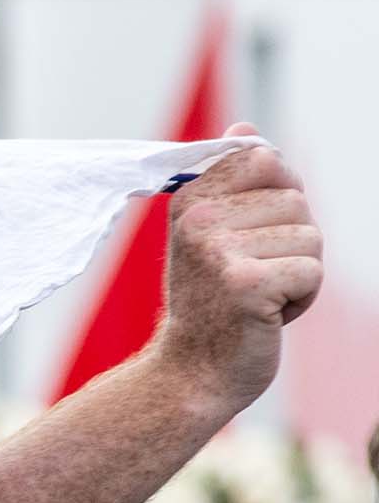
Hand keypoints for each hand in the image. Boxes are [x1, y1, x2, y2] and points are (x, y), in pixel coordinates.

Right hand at [148, 126, 321, 417]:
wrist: (190, 375)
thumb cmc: (211, 305)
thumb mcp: (214, 235)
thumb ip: (233, 181)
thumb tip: (245, 128)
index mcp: (190, 201)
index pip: (267, 160)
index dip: (278, 198)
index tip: (249, 235)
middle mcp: (199, 221)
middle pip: (297, 201)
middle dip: (290, 242)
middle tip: (250, 277)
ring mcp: (219, 252)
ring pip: (311, 237)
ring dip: (299, 272)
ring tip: (257, 297)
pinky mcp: (245, 284)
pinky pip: (312, 271)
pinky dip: (301, 300)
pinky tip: (265, 315)